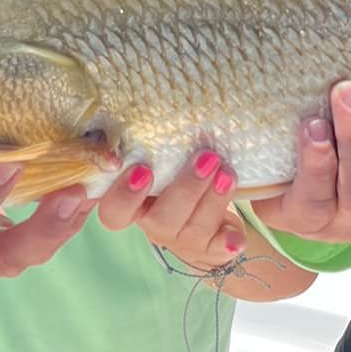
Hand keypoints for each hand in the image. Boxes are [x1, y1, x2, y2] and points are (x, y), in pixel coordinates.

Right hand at [93, 151, 246, 271]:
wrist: (206, 222)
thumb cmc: (176, 178)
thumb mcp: (163, 162)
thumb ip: (157, 145)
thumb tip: (165, 102)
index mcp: (134, 205)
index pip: (114, 211)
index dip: (123, 196)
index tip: (143, 169)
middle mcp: (155, 225)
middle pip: (161, 219)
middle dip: (186, 188)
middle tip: (206, 157)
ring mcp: (183, 241)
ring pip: (194, 228)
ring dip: (213, 199)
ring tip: (228, 173)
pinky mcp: (211, 249)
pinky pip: (219, 250)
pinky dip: (228, 243)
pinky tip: (236, 238)